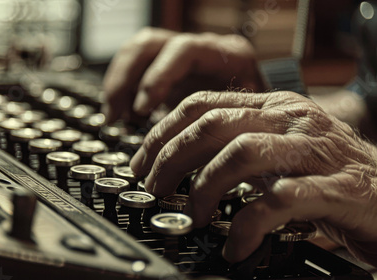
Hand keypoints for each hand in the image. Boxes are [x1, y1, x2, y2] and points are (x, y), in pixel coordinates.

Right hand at [102, 27, 263, 122]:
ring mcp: (179, 57)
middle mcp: (200, 48)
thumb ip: (227, 125)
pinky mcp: (164, 69)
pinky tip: (118, 115)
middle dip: (128, 78)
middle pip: (151, 43)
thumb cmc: (256, 120)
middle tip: (120, 114)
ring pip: (137, 52)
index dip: (159, 77)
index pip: (184, 50)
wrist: (257, 114)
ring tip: (113, 116)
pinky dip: (120, 89)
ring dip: (118, 83)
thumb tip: (200, 150)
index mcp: (226, 54)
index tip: (143, 109)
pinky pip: (133, 68)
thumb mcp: (250, 122)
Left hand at [130, 90, 376, 264]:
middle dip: (172, 159)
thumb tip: (179, 166)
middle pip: (214, 126)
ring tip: (195, 218)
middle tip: (155, 191)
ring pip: (242, 153)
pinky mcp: (338, 188)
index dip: (163, 132)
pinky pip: (280, 200)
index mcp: (274, 108)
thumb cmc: (329, 180)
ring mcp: (316, 152)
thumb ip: (236, 151)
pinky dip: (249, 225)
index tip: (142, 163)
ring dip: (206, 188)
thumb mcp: (276, 155)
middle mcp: (293, 121)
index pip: (204, 104)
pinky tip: (237, 246)